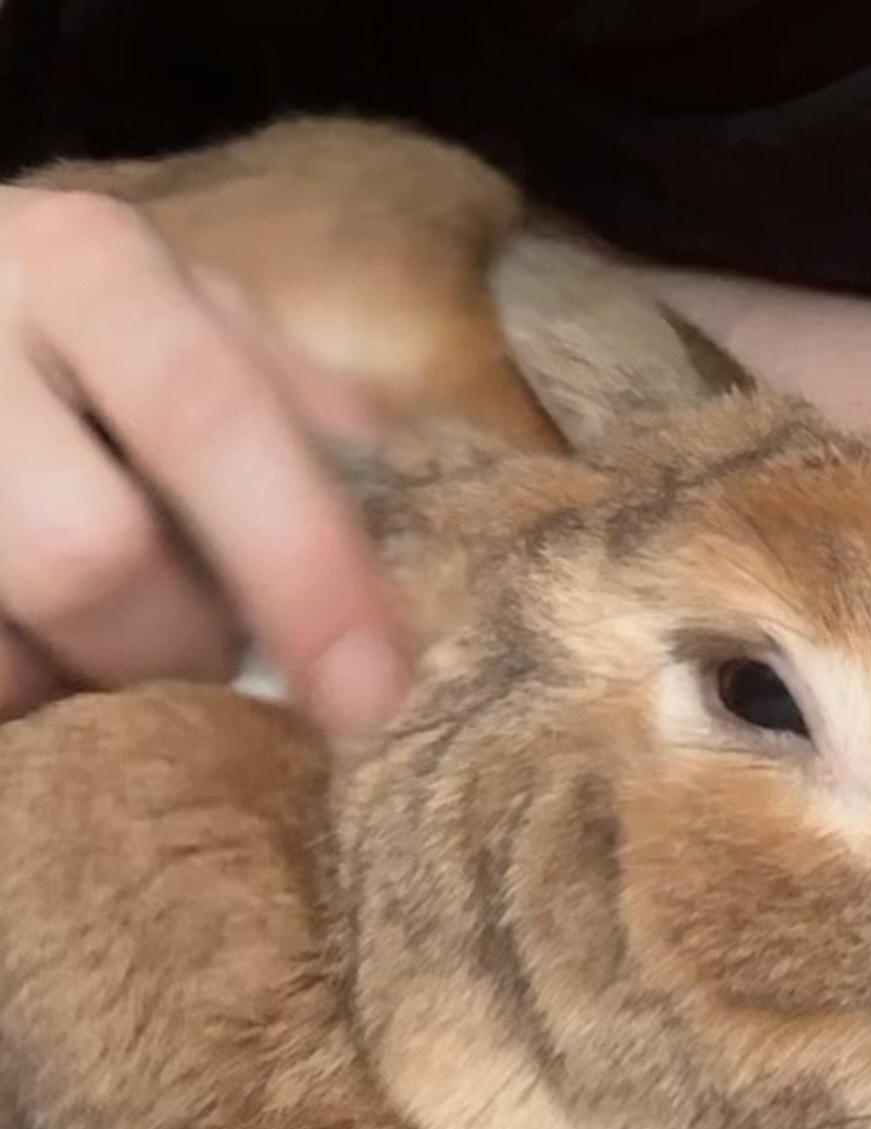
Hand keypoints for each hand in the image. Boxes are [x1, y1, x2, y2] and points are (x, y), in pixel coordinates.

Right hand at [0, 185, 408, 731]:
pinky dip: (18, 686)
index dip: (302, 568)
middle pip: (88, 553)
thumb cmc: (73, 326)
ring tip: (95, 631)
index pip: (214, 421)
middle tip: (201, 656)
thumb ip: (289, 403)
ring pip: (3, 644)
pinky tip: (35, 639)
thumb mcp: (179, 320)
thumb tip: (409, 511)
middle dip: (171, 646)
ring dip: (77, 677)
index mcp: (93, 269)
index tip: (370, 696)